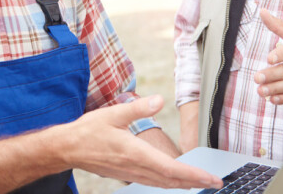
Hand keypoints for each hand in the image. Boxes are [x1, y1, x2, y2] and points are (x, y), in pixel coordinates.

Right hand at [58, 95, 221, 189]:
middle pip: (171, 180)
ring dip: (183, 184)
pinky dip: (168, 182)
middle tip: (215, 182)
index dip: (194, 175)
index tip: (210, 178)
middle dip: (195, 182)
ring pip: (162, 183)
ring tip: (200, 182)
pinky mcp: (126, 174)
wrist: (67, 148)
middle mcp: (135, 168)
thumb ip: (137, 107)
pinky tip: (173, 179)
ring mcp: (131, 174)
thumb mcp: (113, 114)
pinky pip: (152, 182)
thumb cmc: (88, 131)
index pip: (171, 169)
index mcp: (135, 153)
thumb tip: (159, 100)